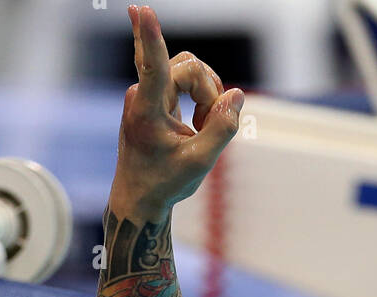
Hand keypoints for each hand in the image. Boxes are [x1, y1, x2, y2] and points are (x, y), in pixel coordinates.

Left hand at [110, 4, 243, 222]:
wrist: (139, 198)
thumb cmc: (165, 184)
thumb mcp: (200, 163)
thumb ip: (222, 129)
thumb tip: (236, 95)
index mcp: (147, 112)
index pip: (152, 66)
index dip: (151, 37)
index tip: (142, 9)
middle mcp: (142, 95)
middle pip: (189, 67)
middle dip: (209, 92)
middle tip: (208, 127)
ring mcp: (145, 93)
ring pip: (188, 70)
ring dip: (205, 94)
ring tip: (201, 127)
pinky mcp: (152, 95)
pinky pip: (175, 73)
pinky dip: (194, 88)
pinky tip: (163, 56)